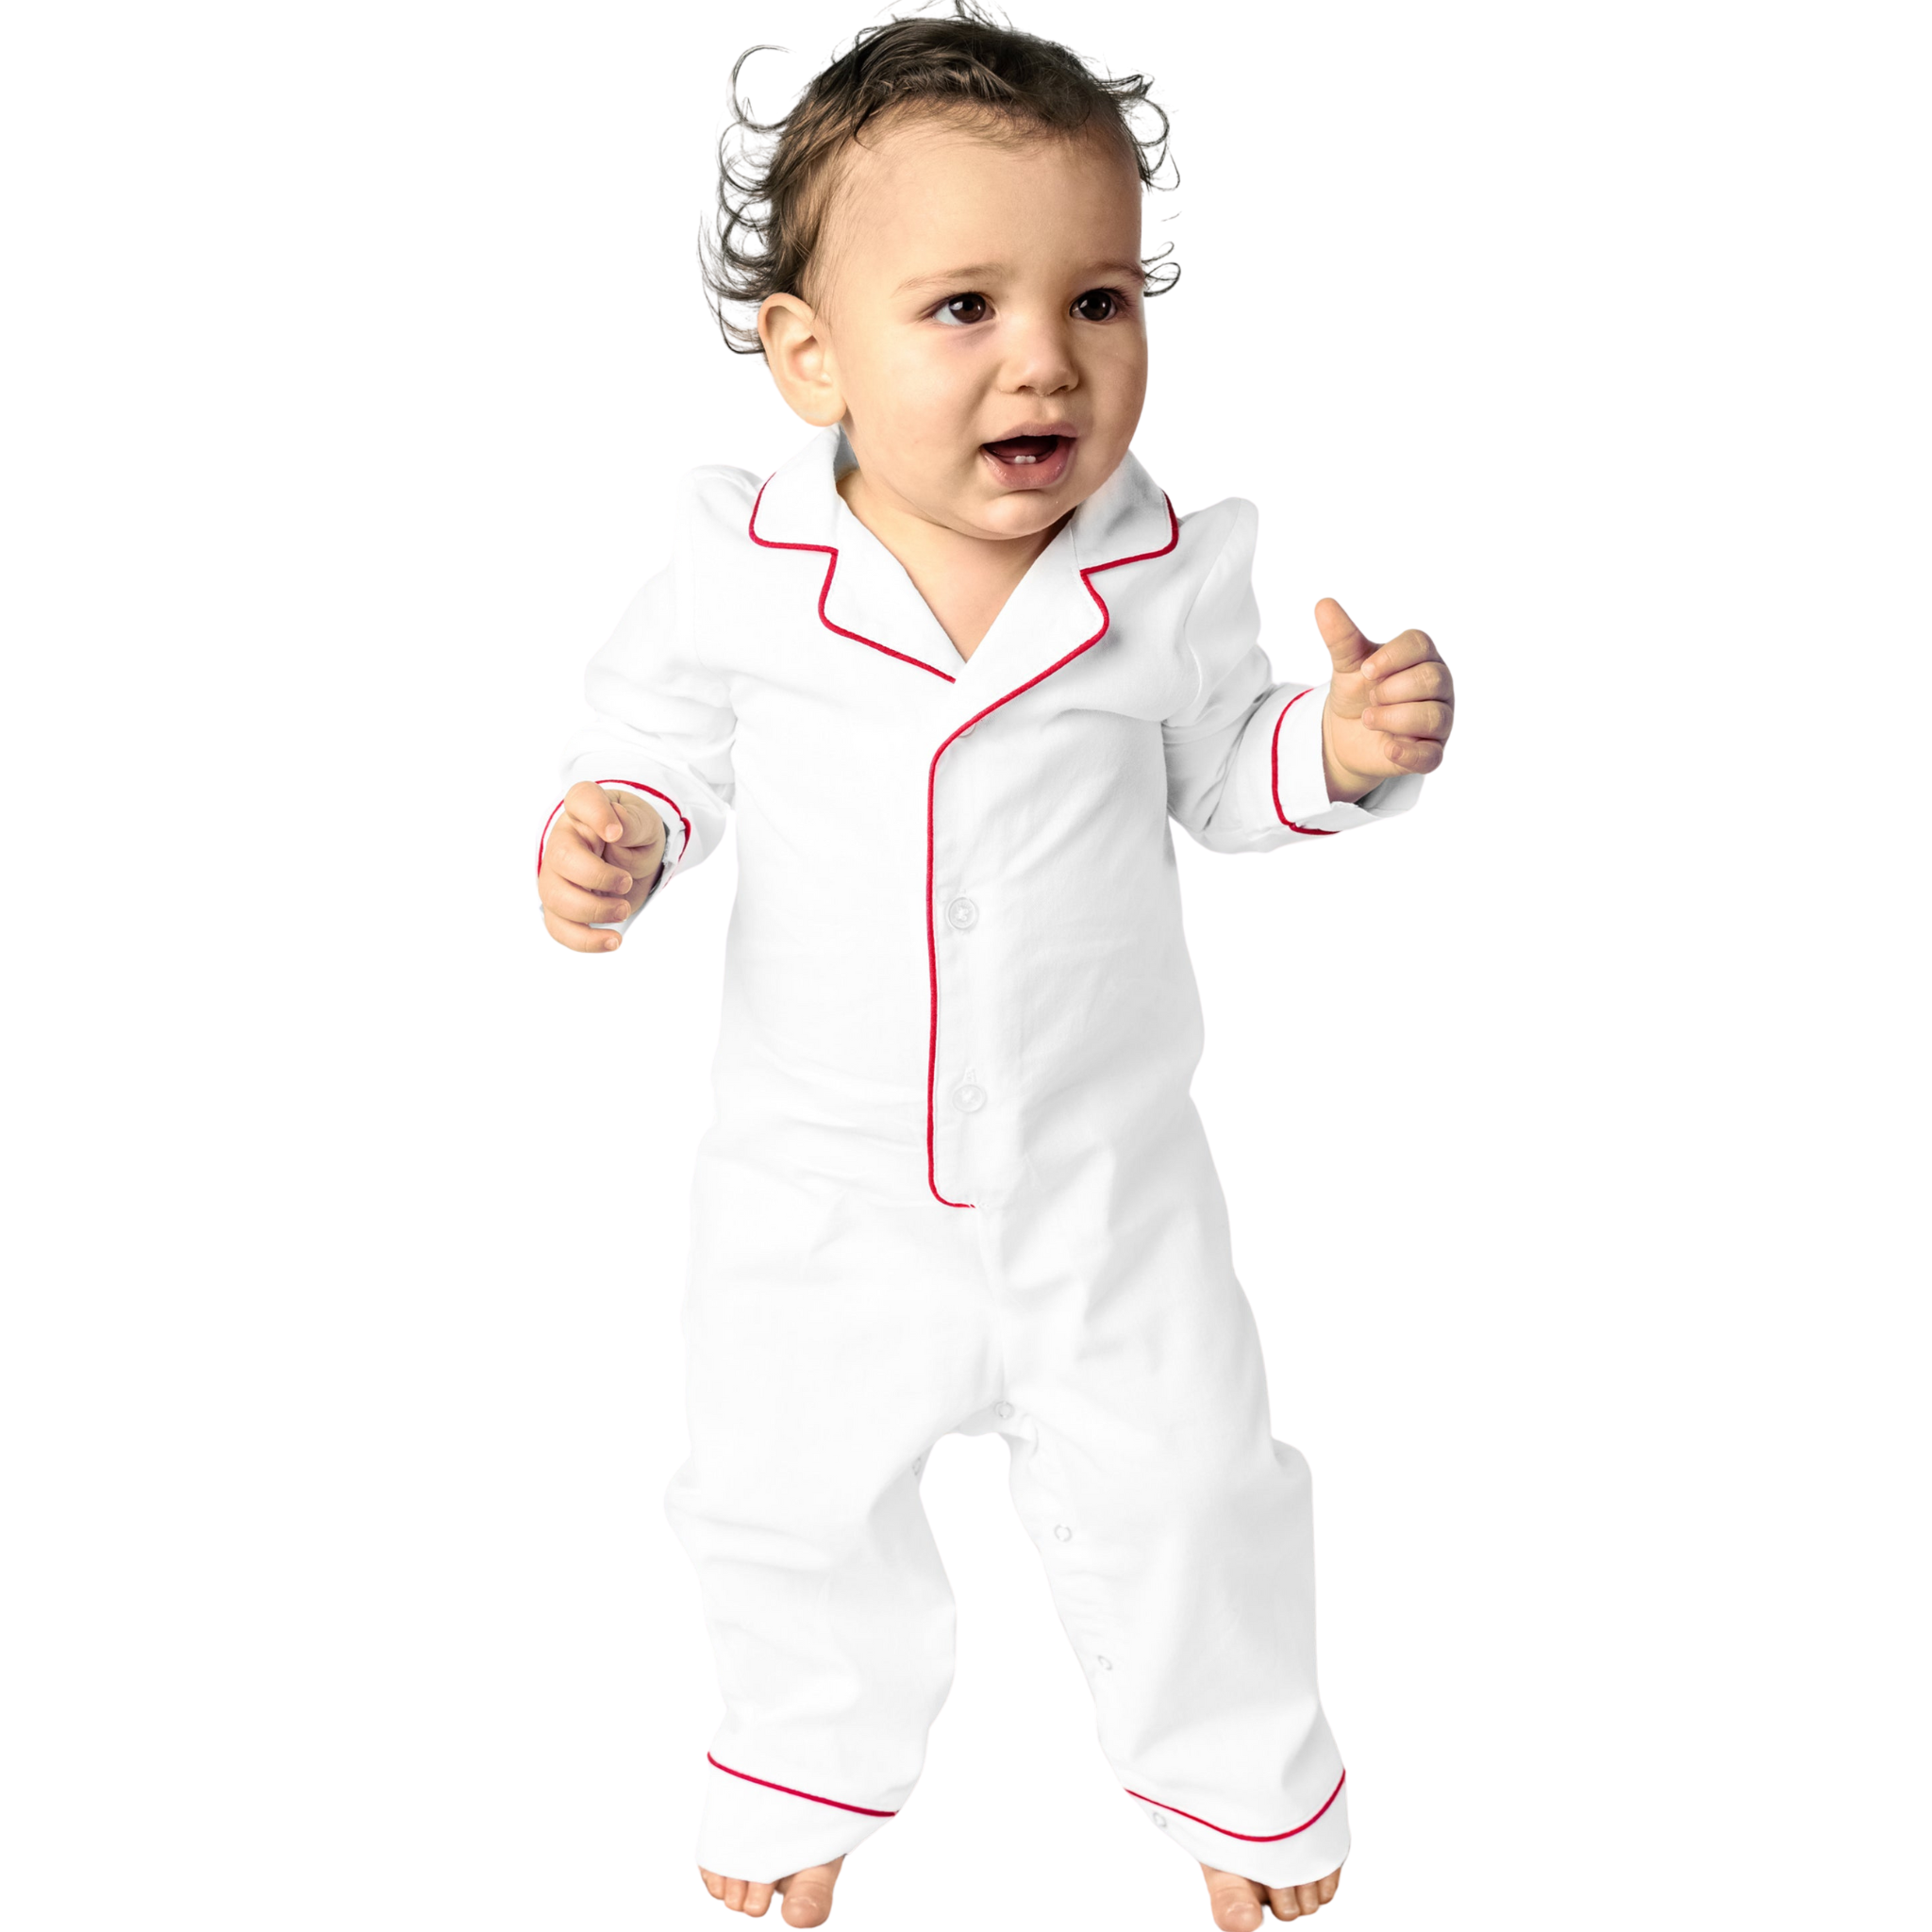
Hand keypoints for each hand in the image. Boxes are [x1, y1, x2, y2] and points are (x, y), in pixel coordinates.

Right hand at [539, 783, 664, 951]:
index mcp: (584, 810)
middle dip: (596, 877)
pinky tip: (613, 941)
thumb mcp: (644, 823)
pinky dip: (585, 941)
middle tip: (626, 883)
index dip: (596, 814)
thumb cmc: (634, 833)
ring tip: (623, 909)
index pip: (581, 799)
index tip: (616, 831)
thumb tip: (615, 829)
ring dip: (592, 911)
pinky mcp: (562, 906)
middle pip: (560, 858)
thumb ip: (631, 822)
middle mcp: (564, 840)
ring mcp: (557, 875)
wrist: (632, 857)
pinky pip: (559, 928)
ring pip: (554, 898)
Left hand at [1314, 598, 1454, 802]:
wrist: (1346, 735)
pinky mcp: (1431, 752)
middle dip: (1393, 689)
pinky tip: (1387, 747)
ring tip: (1368, 718)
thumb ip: (1341, 637)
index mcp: (1421, 656)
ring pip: (1433, 716)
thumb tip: (1323, 604)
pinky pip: (1431, 756)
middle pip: (1431, 679)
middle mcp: (1438, 685)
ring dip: (1395, 718)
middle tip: (1370, 697)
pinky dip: (1409, 753)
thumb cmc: (1357, 692)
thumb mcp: (1347, 665)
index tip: (1365, 671)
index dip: (1392, 656)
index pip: (1420, 644)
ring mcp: (1439, 719)